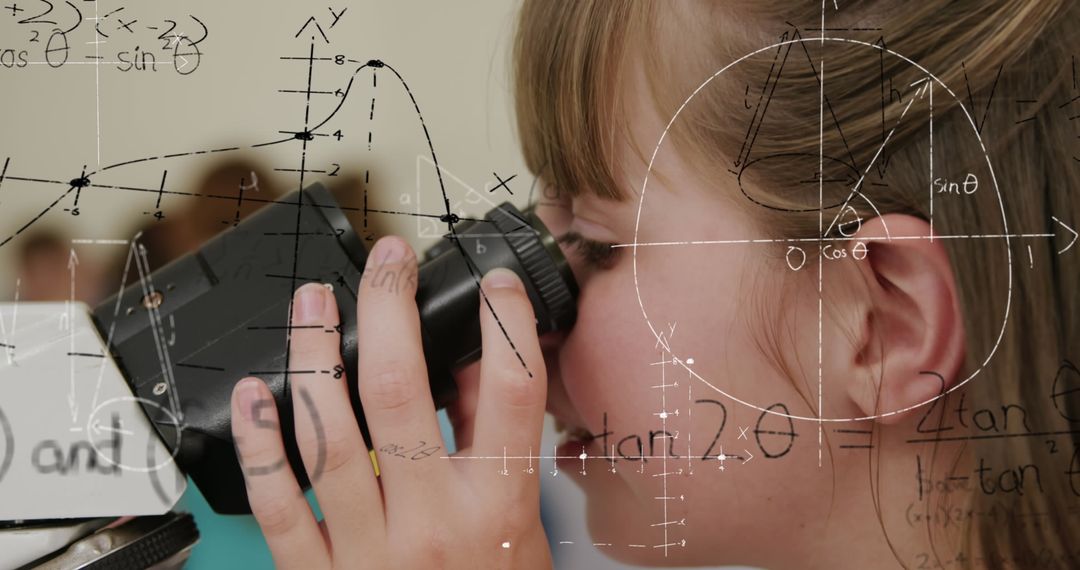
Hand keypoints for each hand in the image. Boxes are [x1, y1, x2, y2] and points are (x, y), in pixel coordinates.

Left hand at [230, 236, 552, 568]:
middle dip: (389, 310)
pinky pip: (280, 503)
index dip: (506, 324)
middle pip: (404, 392)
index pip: (512, 395)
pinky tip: (256, 393)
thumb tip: (472, 368)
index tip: (494, 282)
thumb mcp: (521, 532)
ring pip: (330, 433)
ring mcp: (369, 551)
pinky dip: (261, 443)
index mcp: (498, 509)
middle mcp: (434, 523)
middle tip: (385, 262)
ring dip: (316, 355)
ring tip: (313, 302)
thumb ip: (498, 450)